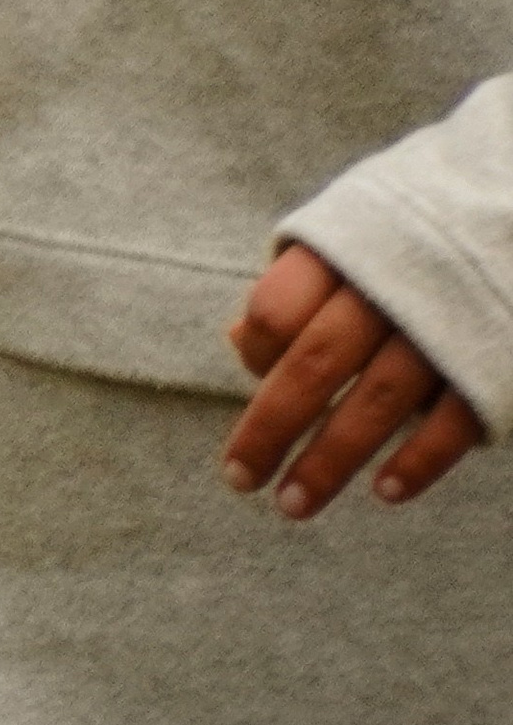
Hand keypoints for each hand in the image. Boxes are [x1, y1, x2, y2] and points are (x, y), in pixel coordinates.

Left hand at [223, 242, 482, 515]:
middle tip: (238, 479)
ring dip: (329, 460)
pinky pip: (450, 423)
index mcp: (344, 248)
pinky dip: (417, 461)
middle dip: (270, 428)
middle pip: (314, 364)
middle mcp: (387, 287)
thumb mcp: (351, 237)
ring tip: (293, 504)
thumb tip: (238, 341)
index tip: (253, 378)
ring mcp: (441, 328)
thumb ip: (298, 286)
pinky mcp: (488, 363)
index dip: (256, 351)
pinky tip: (385, 492)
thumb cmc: (409, 239)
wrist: (509, 220)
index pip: (277, 309)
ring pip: (376, 402)